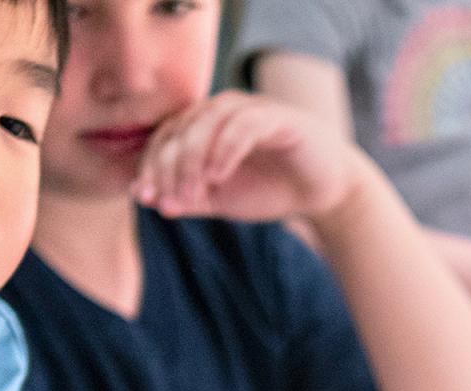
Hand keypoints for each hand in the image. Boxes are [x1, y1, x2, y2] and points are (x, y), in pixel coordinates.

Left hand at [133, 91, 359, 223]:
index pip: (165, 137)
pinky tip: (218, 177)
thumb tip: (146, 199)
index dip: (150, 166)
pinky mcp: (277, 117)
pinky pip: (243, 126)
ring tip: (194, 192)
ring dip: (194, 158)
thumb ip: (186, 198)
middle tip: (171, 200)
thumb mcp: (220, 200)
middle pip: (182, 127)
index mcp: (204, 126)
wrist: (323, 192)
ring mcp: (250, 109)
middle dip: (169, 166)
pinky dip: (225, 150)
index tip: (146, 198)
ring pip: (207, 121)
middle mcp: (223, 110)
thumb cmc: (271, 189)